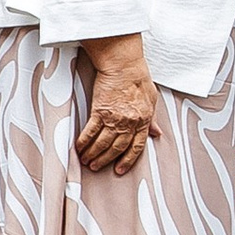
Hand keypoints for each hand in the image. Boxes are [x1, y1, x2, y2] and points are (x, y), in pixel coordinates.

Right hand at [75, 34, 159, 174]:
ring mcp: (114, 118)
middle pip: (117, 148)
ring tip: (86, 161)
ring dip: (93, 154)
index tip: (120, 170)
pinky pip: (90, 131)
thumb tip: (157, 133)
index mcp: (144, 121)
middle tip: (96, 167)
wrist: (124, 65)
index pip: (136, 147)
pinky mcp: (100, 111)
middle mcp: (129, 123)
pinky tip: (78, 148)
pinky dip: (84, 141)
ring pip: (102, 143)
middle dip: (106, 160)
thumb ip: (152, 119)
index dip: (127, 160)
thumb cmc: (139, 78)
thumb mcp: (152, 100)